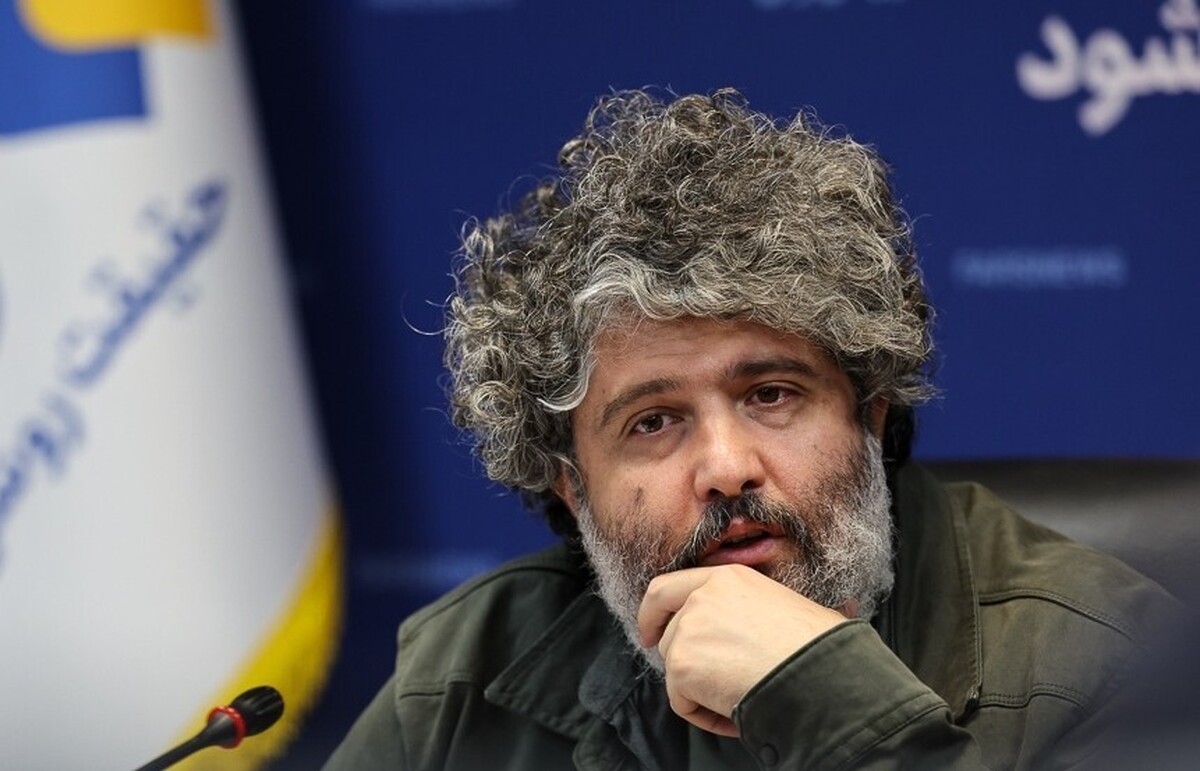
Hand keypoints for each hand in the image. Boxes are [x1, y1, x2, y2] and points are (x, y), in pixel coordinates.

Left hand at [637, 565, 850, 736]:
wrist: (820, 675)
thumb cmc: (817, 648)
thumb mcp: (781, 605)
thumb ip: (746, 610)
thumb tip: (745, 629)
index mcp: (727, 578)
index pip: (668, 588)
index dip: (653, 613)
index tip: (650, 633)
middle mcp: (702, 596)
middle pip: (670, 633)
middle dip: (684, 663)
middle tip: (700, 685)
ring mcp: (688, 629)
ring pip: (675, 669)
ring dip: (700, 691)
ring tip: (741, 698)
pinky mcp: (682, 665)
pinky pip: (682, 701)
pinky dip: (704, 716)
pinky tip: (736, 714)